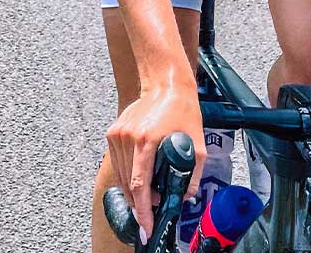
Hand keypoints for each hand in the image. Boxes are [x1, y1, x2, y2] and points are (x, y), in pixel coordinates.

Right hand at [106, 82, 206, 241]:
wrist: (165, 85)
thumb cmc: (183, 111)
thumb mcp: (197, 145)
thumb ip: (192, 174)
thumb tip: (186, 197)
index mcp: (147, 141)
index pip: (140, 184)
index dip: (142, 209)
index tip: (145, 225)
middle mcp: (128, 138)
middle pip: (128, 184)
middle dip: (140, 203)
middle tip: (152, 211)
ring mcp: (118, 134)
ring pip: (121, 176)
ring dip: (133, 190)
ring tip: (148, 195)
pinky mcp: (113, 132)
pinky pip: (118, 163)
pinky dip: (127, 174)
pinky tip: (139, 175)